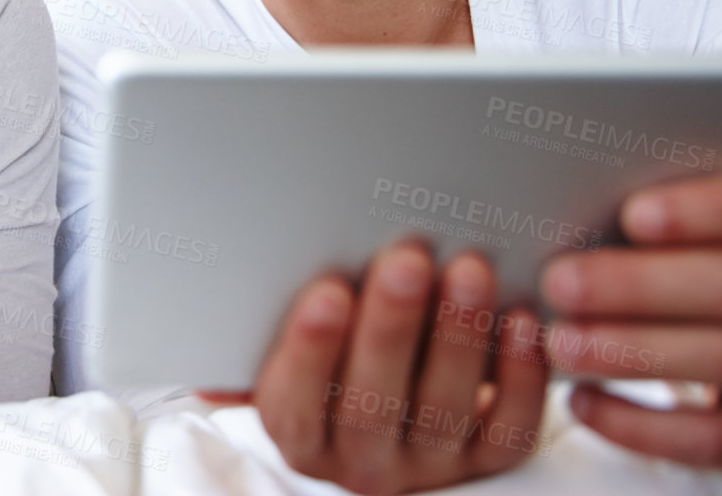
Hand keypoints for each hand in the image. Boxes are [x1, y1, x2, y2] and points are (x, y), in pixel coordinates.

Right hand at [205, 242, 549, 493]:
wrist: (393, 417)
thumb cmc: (328, 365)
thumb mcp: (279, 359)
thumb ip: (243, 350)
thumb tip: (199, 333)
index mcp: (299, 433)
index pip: (295, 403)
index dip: (310, 350)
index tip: (326, 292)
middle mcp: (362, 459)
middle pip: (374, 401)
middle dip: (392, 326)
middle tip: (407, 259)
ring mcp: (428, 462)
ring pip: (445, 410)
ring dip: (460, 336)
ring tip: (469, 271)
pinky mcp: (486, 458)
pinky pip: (510, 428)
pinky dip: (522, 377)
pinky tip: (520, 321)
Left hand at [540, 172, 721, 475]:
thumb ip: (671, 221)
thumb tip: (567, 207)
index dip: (712, 210)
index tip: (632, 214)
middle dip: (643, 284)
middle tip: (559, 282)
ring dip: (635, 351)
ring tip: (561, 343)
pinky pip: (717, 437)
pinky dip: (641, 424)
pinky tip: (583, 401)